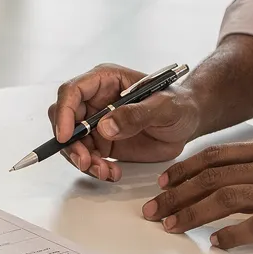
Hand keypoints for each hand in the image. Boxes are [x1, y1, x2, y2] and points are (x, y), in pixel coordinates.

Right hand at [49, 64, 201, 181]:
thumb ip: (136, 115)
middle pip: (65, 119)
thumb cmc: (179, 104)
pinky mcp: (103, 143)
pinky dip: (95, 168)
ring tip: (105, 171)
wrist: (188, 123)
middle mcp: (96, 100)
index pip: (72, 91)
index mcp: (105, 80)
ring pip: (73, 142)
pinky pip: (88, 157)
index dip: (64, 112)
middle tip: (85, 161)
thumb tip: (105, 126)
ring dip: (83, 160)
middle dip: (71, 143)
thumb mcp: (163, 106)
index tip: (66, 136)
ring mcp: (98, 122)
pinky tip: (112, 173)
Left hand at [145, 138, 252, 249]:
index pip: (218, 157)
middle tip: (155, 210)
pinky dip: (233, 233)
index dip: (185, 169)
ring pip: (228, 197)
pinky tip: (216, 242)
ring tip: (173, 225)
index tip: (163, 182)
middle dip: (178, 194)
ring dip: (194, 212)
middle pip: (214, 177)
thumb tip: (234, 177)